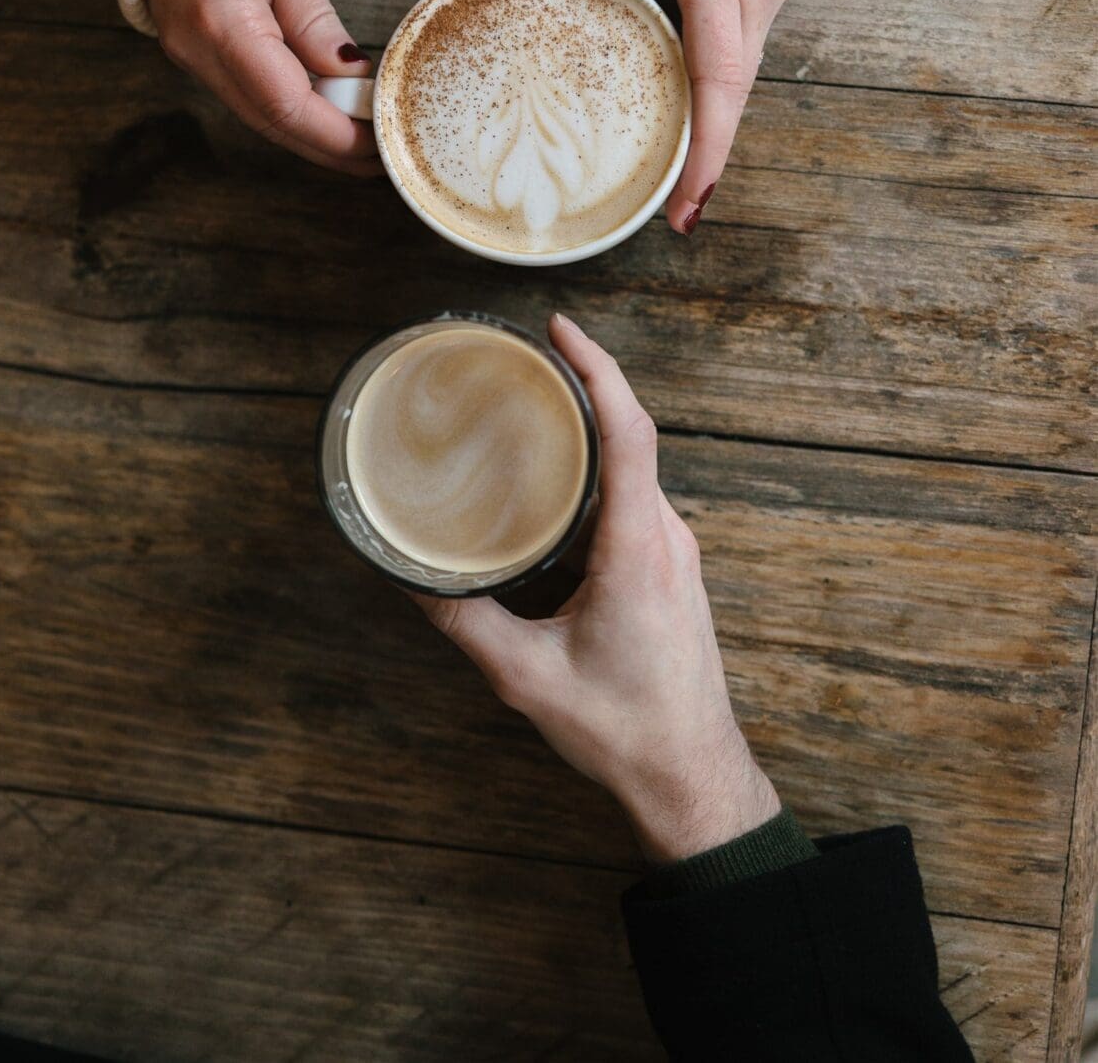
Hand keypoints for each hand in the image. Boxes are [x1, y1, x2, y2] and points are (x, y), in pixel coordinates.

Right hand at [148, 0, 381, 174]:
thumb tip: (351, 75)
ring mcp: (190, 57)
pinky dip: (291, 113)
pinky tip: (328, 114)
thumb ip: (315, 21)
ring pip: (260, 118)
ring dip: (314, 135)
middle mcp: (197, 51)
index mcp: (221, 21)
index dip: (336, 133)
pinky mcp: (195, 56)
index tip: (379, 143)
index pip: (286, 102)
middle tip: (383, 156)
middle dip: (330, 147)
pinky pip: (248, 98)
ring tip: (365, 141)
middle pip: (272, 123)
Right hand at [418, 313, 779, 862]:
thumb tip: (411, 577)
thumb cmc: (623, 730)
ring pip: (634, 468)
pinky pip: (635, 498)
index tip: (560, 329)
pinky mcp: (671, 569)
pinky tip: (560, 479)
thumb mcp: (525, 678)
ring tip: (538, 406)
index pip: (628, 432)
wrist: (692, 774)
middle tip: (529, 356)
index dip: (598, 369)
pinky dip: (600, 470)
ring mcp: (675, 552)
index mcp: (637, 550)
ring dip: (593, 430)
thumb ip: (466, 621)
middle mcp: (666, 538)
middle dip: (585, 384)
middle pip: (632, 436)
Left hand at [516, 0, 825, 232]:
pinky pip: (745, 56)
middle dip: (706, 160)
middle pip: (731, 98)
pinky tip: (692, 115)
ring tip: (680, 179)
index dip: (703, 150)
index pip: (717, 81)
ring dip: (714, 131)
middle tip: (675, 215)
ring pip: (740, 82)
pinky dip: (719, 96)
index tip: (687, 207)